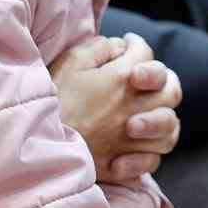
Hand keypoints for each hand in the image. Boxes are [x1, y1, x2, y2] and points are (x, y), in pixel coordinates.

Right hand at [51, 34, 182, 182]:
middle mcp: (134, 108)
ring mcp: (132, 139)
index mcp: (122, 78)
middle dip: (163, 80)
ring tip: (147, 113)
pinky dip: (149, 152)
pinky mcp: (123, 165)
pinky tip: (134, 143)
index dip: (136, 43)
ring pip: (170, 128)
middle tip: (145, 79)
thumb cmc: (53, 100)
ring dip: (162, 118)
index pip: (145, 53)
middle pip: (171, 91)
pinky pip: (153, 159)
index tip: (127, 43)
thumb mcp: (71, 62)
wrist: (37, 144)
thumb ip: (99, 48)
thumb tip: (119, 46)